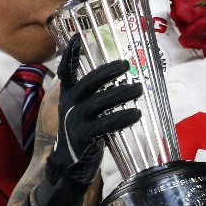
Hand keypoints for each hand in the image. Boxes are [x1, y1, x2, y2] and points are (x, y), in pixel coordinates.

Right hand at [38, 36, 142, 205]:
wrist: (70, 167)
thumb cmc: (83, 134)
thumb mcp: (84, 112)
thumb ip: (95, 95)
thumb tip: (120, 74)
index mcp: (69, 98)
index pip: (66, 73)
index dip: (69, 56)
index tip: (76, 38)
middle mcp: (68, 107)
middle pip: (86, 84)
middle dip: (105, 72)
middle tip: (126, 64)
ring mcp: (74, 123)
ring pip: (97, 103)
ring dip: (119, 94)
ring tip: (139, 88)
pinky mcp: (83, 138)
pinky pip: (104, 125)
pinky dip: (121, 117)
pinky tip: (136, 112)